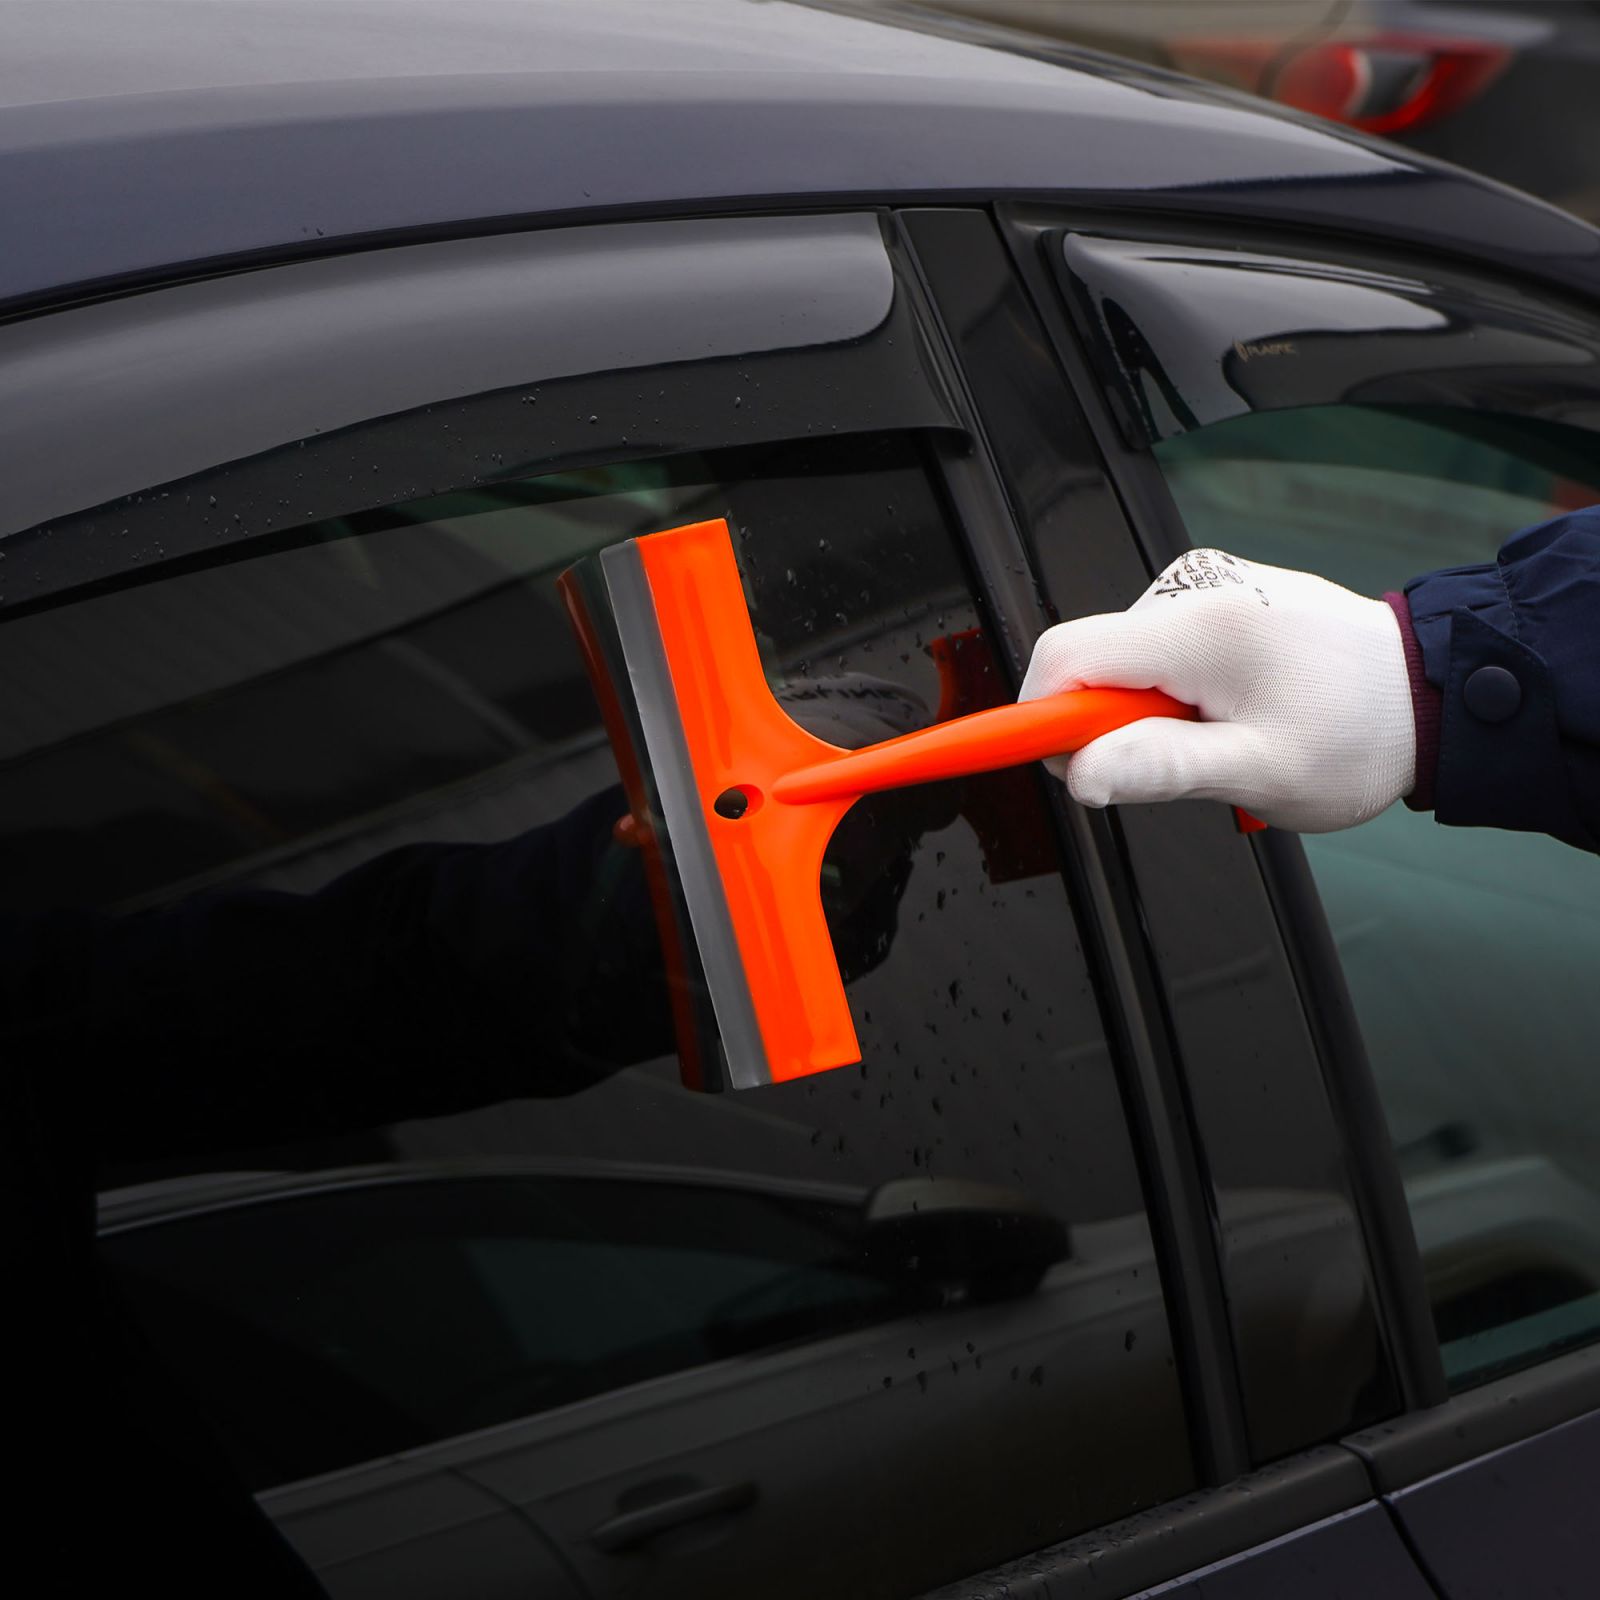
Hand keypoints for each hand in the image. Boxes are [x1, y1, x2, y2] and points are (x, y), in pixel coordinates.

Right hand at [1019, 549, 1414, 832]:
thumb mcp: (1258, 771)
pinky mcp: (1217, 595)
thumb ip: (1161, 767)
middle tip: (1176, 765)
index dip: (1036, 718)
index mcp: (1201, 627)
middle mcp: (1196, 588)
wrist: (1432, 693)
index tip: (1041, 761)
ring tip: (1217, 738)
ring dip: (1144, 712)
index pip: (1064, 658)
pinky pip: (1153, 648)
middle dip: (1108, 725)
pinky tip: (1224, 711)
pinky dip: (1168, 691)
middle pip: (1088, 661)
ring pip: (1119, 660)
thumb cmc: (1360, 734)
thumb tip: (1080, 772)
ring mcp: (1207, 586)